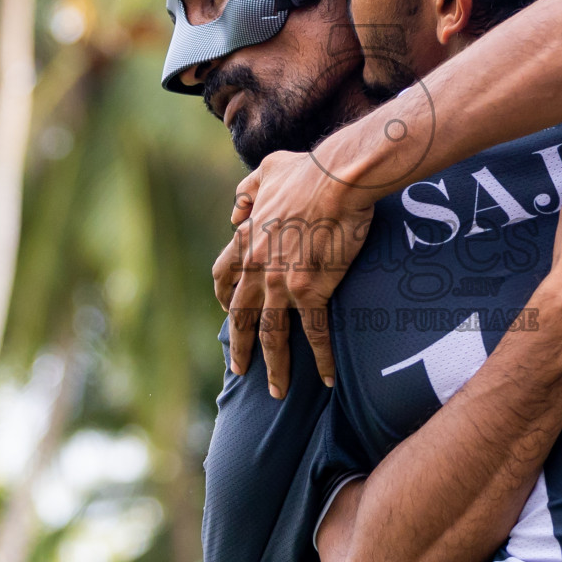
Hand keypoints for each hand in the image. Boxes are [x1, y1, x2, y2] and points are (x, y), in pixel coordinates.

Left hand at [213, 150, 374, 397]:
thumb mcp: (268, 170)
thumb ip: (249, 190)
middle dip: (240, 347)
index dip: (223, 295)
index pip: (223, 275)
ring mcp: (282, 283)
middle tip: (240, 372)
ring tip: (277, 391)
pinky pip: (315, 334)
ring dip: (274, 367)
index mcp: (247, 240)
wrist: (338, 178)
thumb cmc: (309, 170)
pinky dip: (321, 360)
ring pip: (272, 335)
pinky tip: (329, 380)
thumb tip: (237, 208)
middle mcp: (258, 267)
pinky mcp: (311, 291)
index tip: (225, 309)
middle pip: (241, 317)